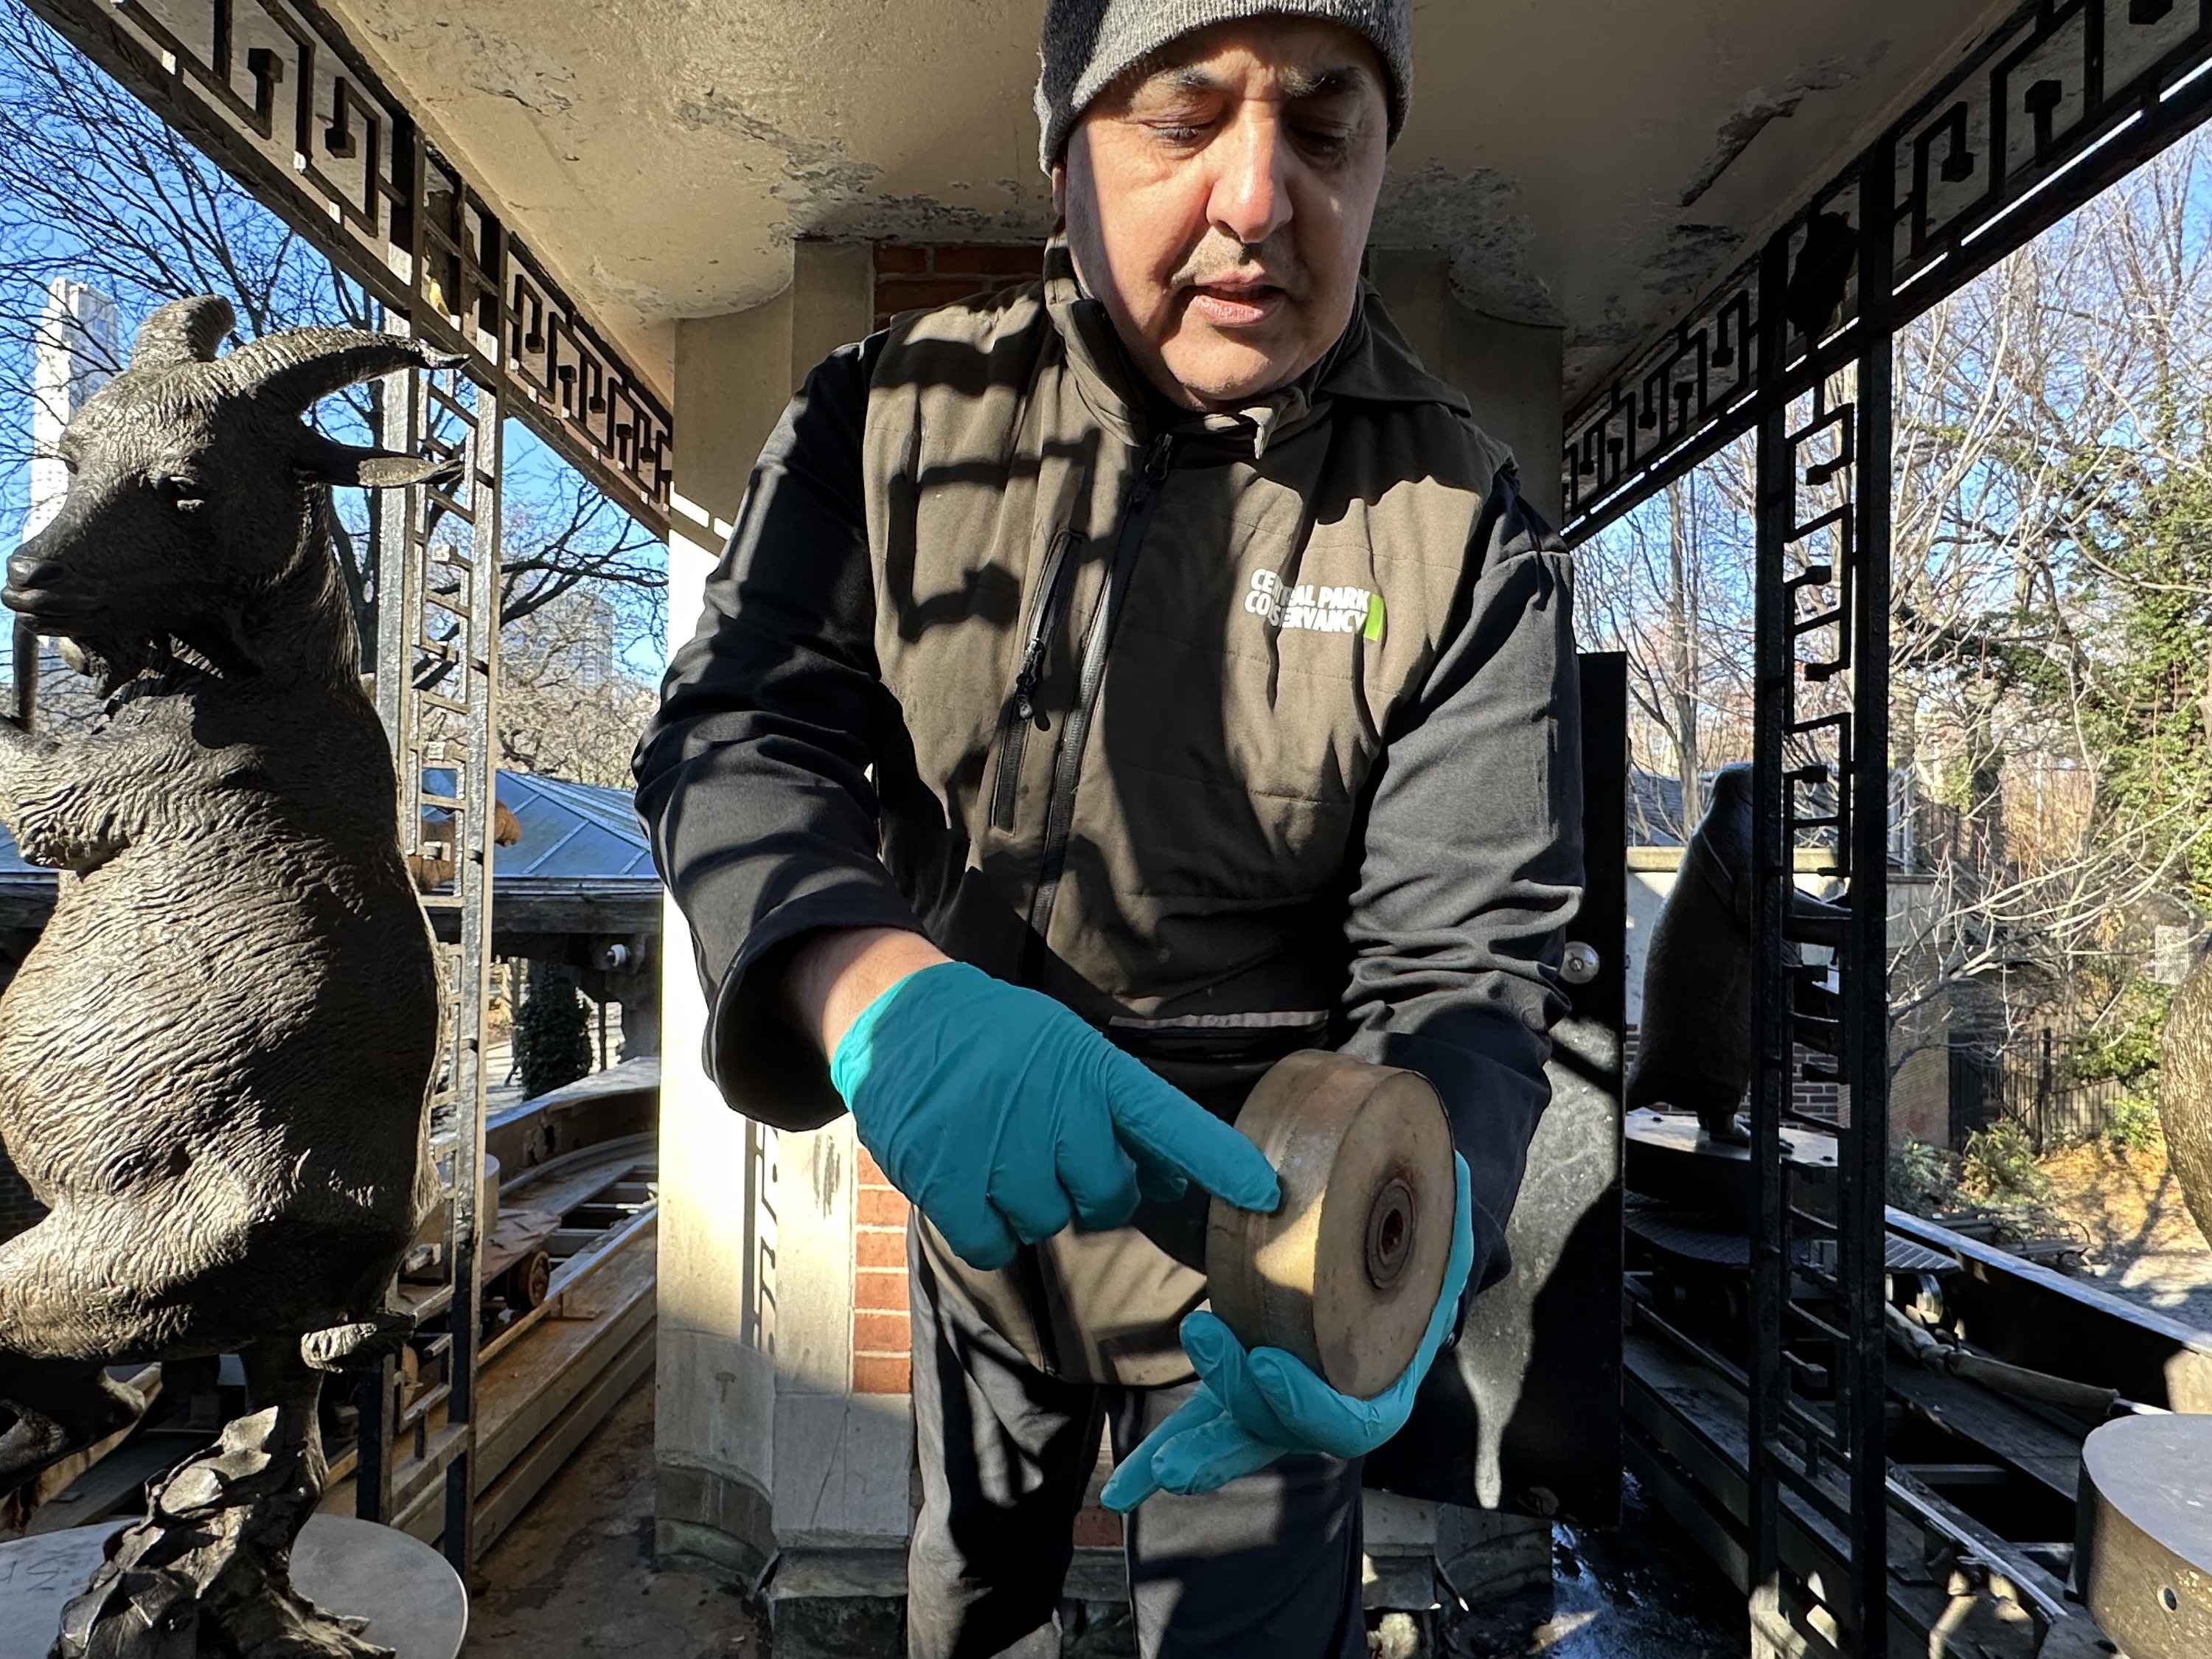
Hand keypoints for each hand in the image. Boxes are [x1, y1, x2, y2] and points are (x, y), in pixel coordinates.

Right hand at [827, 960, 1280, 1269]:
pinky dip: (988, 1230)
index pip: (1169, 1120)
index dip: (1218, 1161)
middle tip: (1050, 1154)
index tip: (1265, 1195)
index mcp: (1091, 1069)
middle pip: (1106, 1196)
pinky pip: (995, 1245)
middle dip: (1087, 1190)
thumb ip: (1121, 1120)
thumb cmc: (1000, 1043)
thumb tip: (1172, 1184)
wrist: (903, 1015)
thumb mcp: (1068, 1057)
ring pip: (1047, 1222)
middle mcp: (1054, 1104)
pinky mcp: (948, 1179)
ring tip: (998, 1153)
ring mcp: (1000, 1144)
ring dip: (1029, 1205)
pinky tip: (971, 1186)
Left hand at [1100, 1153, 1473, 1510]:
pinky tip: (1125, 1490)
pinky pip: (1207, 1430)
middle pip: (1278, 1431)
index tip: (1270, 1364)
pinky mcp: (1244, 1394)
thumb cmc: (1410, 1278)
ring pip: (1238, 1438)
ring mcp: (1280, 1411)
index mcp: (1379, 1393)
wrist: (1391, 1297)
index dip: (1309, 1405)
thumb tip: (1455, 1167)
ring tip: (1158, 1467)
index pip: (1348, 1424)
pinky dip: (1166, 1458)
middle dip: (1236, 1408)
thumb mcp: (1439, 1257)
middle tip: (1202, 1345)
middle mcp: (1326, 1411)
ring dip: (1192, 1450)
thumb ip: (1448, 1220)